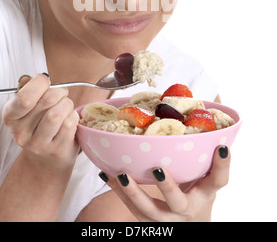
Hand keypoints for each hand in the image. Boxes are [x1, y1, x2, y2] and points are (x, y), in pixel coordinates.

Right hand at [2, 74, 78, 171]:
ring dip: (67, 104)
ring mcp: (38, 144)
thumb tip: (42, 78)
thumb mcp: (29, 106)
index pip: (24, 98)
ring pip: (58, 113)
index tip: (45, 82)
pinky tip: (69, 120)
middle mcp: (20, 133)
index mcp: (10, 116)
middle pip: (47, 100)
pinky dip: (74, 116)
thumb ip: (32, 89)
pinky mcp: (57, 150)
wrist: (47, 159)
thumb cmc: (39, 124)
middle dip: (59, 92)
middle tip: (61, 95)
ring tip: (66, 107)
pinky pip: (70, 123)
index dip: (40, 83)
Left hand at [101, 146, 229, 221]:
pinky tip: (106, 174)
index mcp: (205, 192)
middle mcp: (187, 208)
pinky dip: (118, 191)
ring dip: (134, 192)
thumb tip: (204, 109)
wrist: (189, 221)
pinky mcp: (148, 220)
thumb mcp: (206, 174)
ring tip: (122, 174)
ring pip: (149, 210)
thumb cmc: (197, 189)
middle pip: (178, 202)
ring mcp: (167, 218)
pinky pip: (131, 207)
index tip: (221, 146)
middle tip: (158, 168)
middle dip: (168, 187)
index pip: (219, 180)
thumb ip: (204, 150)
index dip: (223, 165)